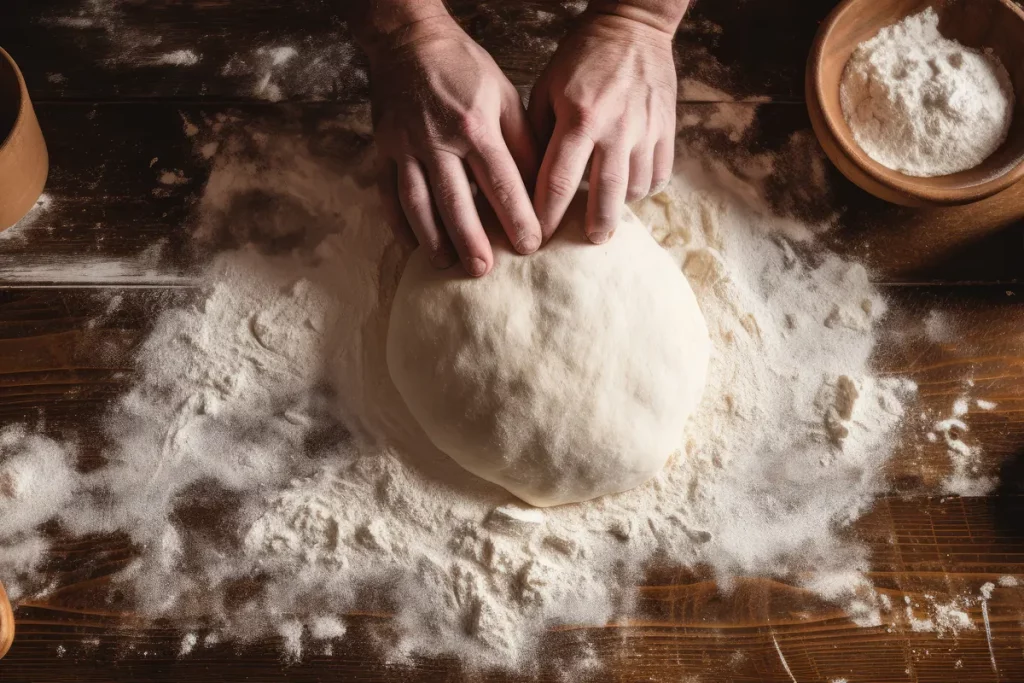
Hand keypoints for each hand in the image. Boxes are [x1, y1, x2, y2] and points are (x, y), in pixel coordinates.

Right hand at [369, 16, 540, 276]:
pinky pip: (387, 192)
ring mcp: (405, 146)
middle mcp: (438, 139)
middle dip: (471, 240)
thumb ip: (522, 141)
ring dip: (432, 238)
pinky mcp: (383, 148)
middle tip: (483, 271)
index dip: (517, 217)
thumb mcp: (504, 96)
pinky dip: (397, 221)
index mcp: (475, 125)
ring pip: (417, 202)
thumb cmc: (465, 68)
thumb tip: (540, 185)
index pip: (501, 182)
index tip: (530, 246)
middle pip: (456, 201)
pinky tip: (411, 245)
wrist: (409, 40)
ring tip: (446, 264)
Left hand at [529, 12, 677, 243]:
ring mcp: (646, 130)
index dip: (547, 216)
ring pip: (635, 189)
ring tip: (607, 210)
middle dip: (593, 227)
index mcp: (579, 119)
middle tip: (588, 240)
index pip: (559, 183)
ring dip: (619, 205)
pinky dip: (645, 187)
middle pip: (604, 198)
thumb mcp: (547, 88)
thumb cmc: (581, 57)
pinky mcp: (667, 128)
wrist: (632, 26)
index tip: (540, 236)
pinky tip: (630, 187)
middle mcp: (615, 129)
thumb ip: (538, 134)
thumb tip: (529, 180)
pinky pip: (659, 174)